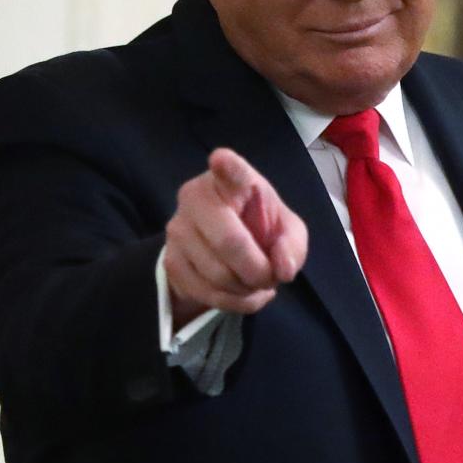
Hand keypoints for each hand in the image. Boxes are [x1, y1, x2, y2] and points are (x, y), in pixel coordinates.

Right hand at [163, 147, 310, 320]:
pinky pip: (209, 294)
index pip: (229, 170)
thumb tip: (282, 268)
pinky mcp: (170, 262)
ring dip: (248, 289)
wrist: (220, 252)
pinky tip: (240, 291)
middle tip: (270, 276)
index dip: (226, 166)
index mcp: (230, 180)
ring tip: (255, 282)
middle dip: (258, 271)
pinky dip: (235, 302)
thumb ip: (292, 244)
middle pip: (229, 243)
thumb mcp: (286, 231)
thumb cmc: (258, 228)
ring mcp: (178, 230)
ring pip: (220, 275)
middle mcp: (195, 197)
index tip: (220, 160)